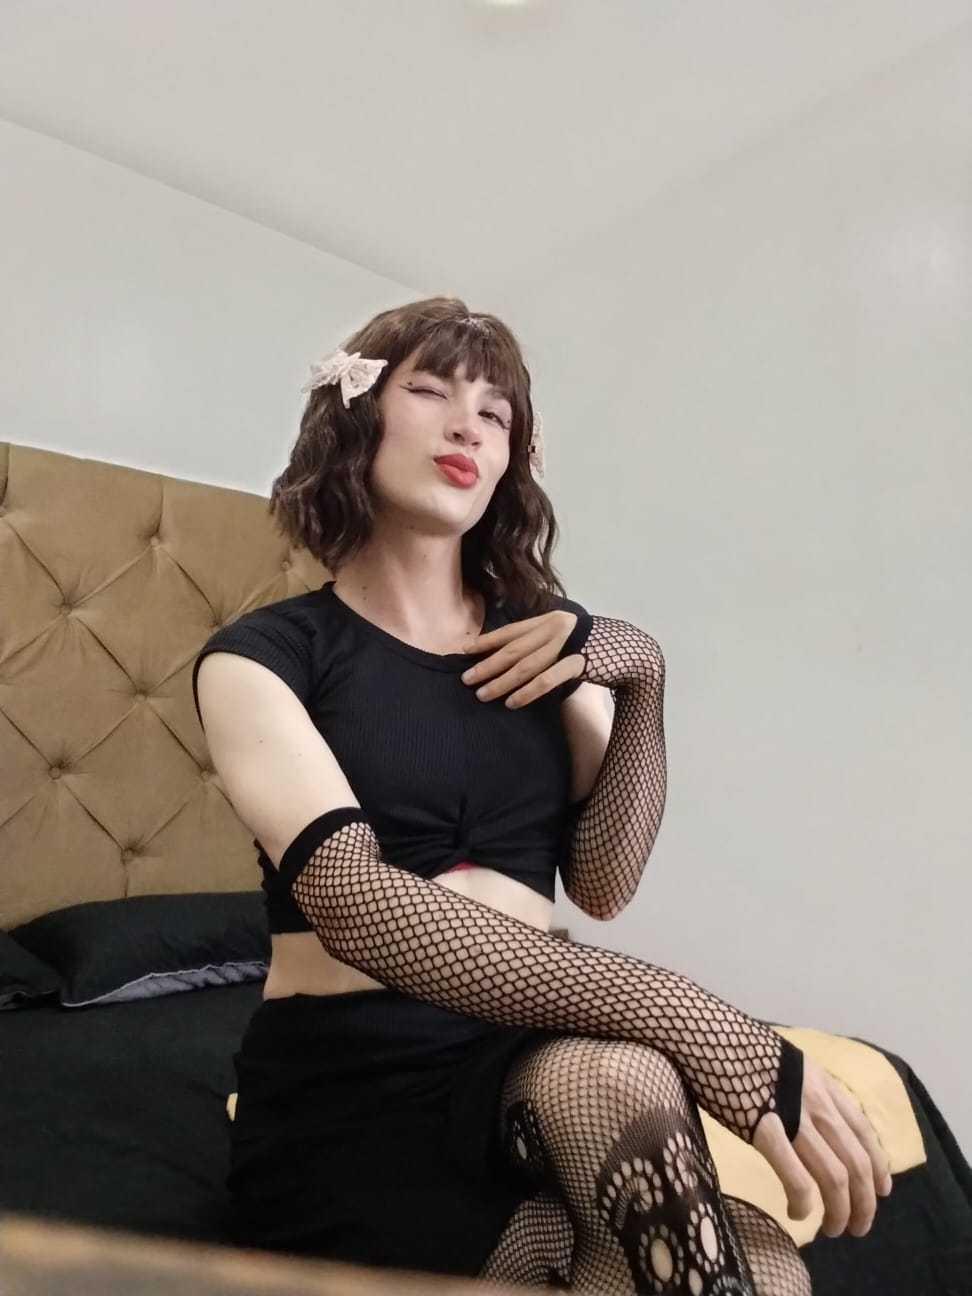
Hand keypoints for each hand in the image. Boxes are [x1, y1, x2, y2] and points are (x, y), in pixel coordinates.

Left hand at [460, 611, 584, 707]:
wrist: (632, 652)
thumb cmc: (596, 647)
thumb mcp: (567, 636)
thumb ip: (544, 640)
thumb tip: (514, 655)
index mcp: (550, 619)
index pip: (511, 631)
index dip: (486, 641)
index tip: (464, 651)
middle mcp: (555, 628)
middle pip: (513, 650)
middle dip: (487, 665)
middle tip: (466, 679)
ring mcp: (567, 644)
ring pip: (525, 666)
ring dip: (501, 682)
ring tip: (482, 695)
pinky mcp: (578, 662)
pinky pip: (546, 680)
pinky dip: (527, 692)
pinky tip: (512, 702)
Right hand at [753, 1052, 892, 1237]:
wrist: (705, 1032)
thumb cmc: (735, 1045)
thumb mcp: (784, 1062)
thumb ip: (802, 1089)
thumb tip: (808, 1116)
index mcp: (822, 1084)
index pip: (864, 1133)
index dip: (878, 1167)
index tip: (880, 1192)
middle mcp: (818, 1102)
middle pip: (857, 1163)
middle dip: (864, 1202)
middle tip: (857, 1227)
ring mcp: (793, 1117)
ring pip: (836, 1177)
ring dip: (839, 1211)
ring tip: (832, 1229)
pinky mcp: (765, 1131)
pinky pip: (797, 1177)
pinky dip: (803, 1202)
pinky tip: (796, 1212)